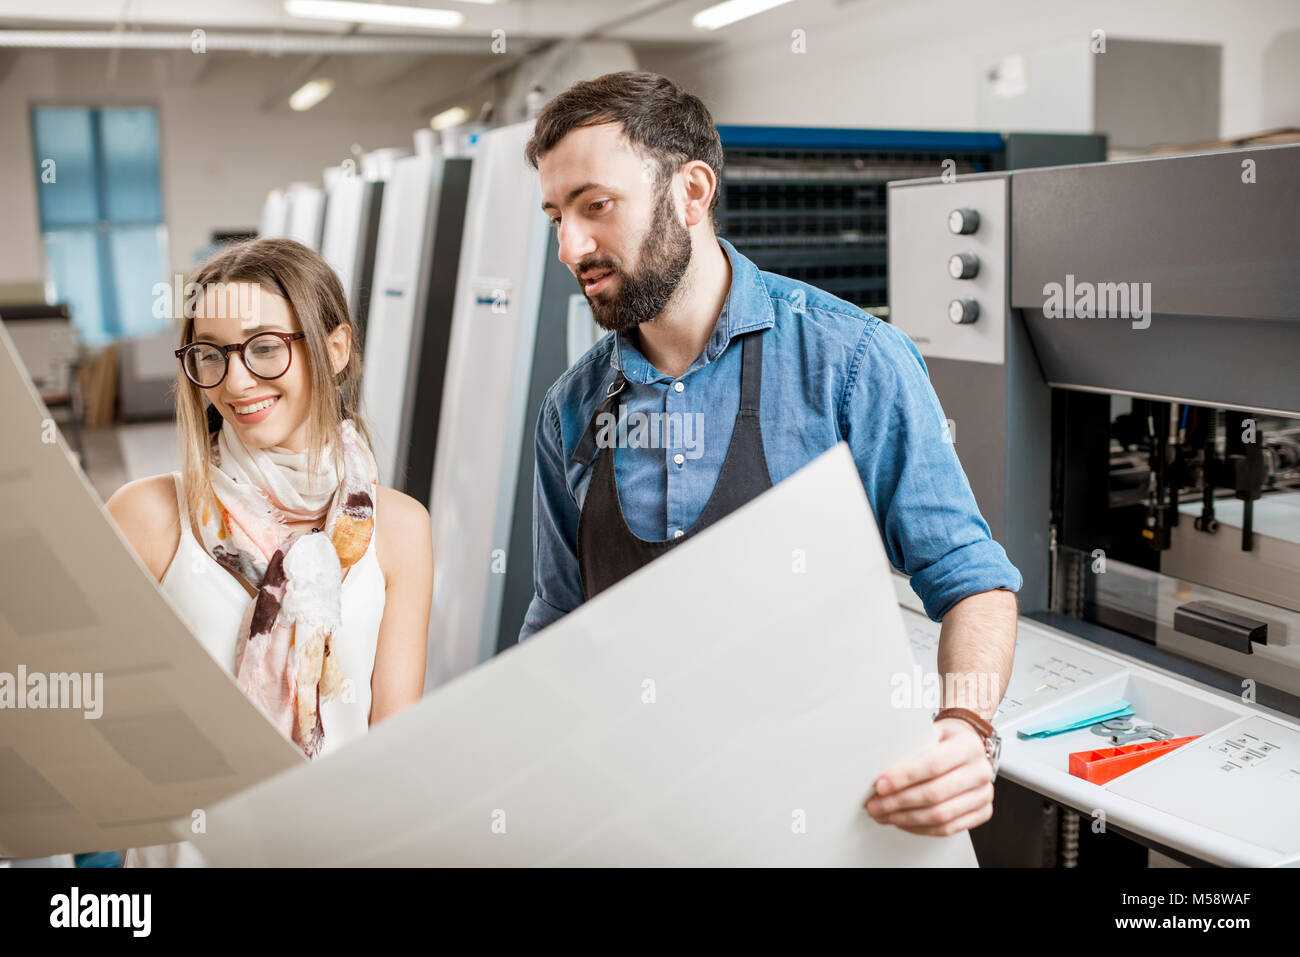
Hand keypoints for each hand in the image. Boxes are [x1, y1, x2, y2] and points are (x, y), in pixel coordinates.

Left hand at [862, 718, 994, 835]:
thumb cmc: (942, 739)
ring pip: (940, 815)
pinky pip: (948, 829)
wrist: (966, 747)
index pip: (932, 764)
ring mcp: (984, 794)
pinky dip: (920, 828)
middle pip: (935, 794)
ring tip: (883, 815)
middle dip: (898, 802)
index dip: (904, 777)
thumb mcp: (928, 732)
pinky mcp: (983, 812)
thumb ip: (909, 746)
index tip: (880, 785)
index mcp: (969, 746)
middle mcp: (981, 771)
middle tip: (875, 804)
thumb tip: (877, 765)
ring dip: (906, 818)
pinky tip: (902, 822)